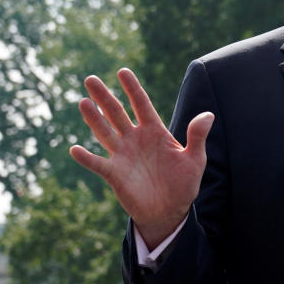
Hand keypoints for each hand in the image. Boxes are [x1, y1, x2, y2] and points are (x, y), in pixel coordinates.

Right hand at [68, 68, 213, 247]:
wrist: (170, 211)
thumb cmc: (183, 184)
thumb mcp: (195, 160)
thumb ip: (197, 137)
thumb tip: (208, 115)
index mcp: (155, 132)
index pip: (142, 105)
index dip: (133, 89)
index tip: (123, 71)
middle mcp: (135, 139)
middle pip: (117, 113)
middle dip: (104, 97)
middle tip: (90, 79)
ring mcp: (123, 155)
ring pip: (105, 132)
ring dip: (94, 118)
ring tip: (83, 102)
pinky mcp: (115, 174)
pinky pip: (98, 164)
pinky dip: (86, 158)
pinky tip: (75, 149)